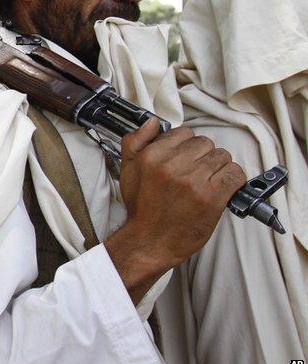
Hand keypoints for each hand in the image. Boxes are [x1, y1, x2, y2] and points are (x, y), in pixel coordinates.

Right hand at [105, 118, 245, 302]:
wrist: (150, 241)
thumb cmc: (142, 208)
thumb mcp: (128, 171)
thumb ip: (134, 142)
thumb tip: (153, 123)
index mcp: (152, 156)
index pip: (184, 133)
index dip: (186, 146)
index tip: (185, 159)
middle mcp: (173, 165)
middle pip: (205, 143)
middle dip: (203, 156)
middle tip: (197, 173)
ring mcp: (194, 181)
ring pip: (222, 157)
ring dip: (219, 168)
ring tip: (209, 182)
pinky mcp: (212, 197)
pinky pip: (235, 175)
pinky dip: (234, 179)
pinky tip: (223, 188)